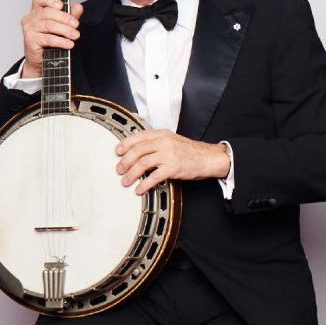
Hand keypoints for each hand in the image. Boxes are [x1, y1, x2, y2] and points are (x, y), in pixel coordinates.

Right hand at [20, 0, 83, 77]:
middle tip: (76, 25)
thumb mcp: (63, 26)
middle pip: (48, 12)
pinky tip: (69, 44)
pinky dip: (61, 41)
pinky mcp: (30, 40)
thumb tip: (78, 6)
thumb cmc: (50, 41)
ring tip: (75, 35)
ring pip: (49, 25)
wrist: (41, 60)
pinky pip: (48, 39)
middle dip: (65, 18)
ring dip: (65, 30)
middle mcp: (31, 18)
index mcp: (37, 11)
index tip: (62, 6)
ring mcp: (29, 29)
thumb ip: (70, 15)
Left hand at [115, 130, 230, 194]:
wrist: (208, 158)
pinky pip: (153, 177)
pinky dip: (144, 184)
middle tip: (119, 170)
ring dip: (131, 174)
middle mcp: (164, 142)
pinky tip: (139, 189)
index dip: (125, 144)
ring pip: (142, 163)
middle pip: (137, 150)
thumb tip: (139, 147)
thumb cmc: (190, 151)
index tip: (117, 152)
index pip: (138, 137)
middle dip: (125, 161)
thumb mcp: (172, 140)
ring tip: (126, 181)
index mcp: (162, 134)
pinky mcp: (173, 168)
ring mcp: (168, 155)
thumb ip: (157, 142)